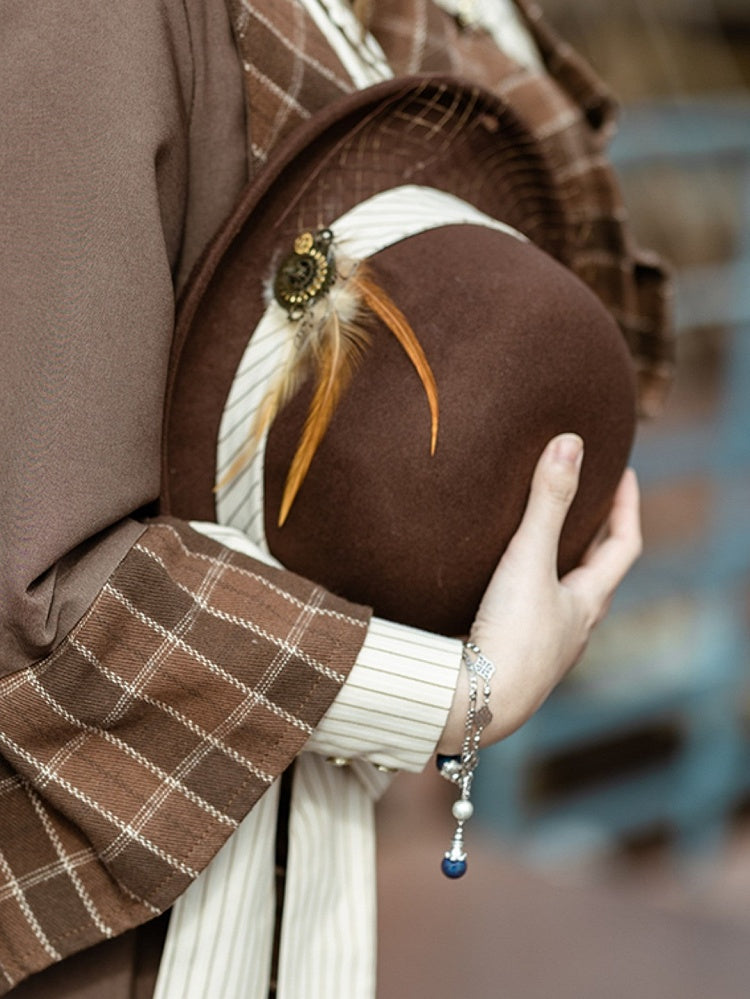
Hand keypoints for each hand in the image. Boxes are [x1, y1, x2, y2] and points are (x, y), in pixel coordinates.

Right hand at [437, 433, 641, 753]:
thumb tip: (570, 443)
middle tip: (588, 498)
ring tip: (544, 536)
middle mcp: (573, 626)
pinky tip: (500, 583)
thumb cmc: (512, 635)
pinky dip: (527, 588)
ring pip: (564, 596)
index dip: (627, 507)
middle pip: (596, 572)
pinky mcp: (510, 655)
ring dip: (561, 564)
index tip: (625, 474)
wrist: (475, 702)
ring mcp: (543, 645)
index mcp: (588, 602)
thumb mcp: (529, 559)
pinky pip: (530, 612)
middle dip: (595, 534)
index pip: (623, 546)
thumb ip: (546, 502)